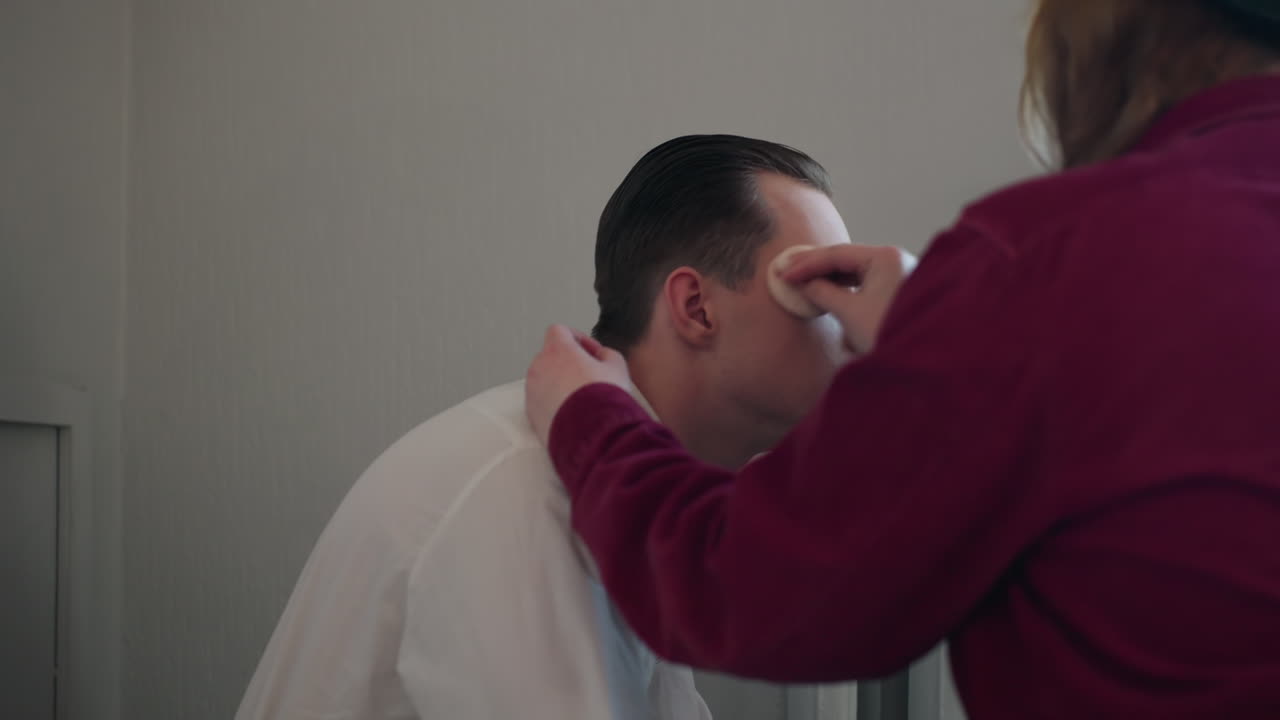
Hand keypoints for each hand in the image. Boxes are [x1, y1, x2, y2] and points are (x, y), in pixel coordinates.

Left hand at [525, 325, 632, 445]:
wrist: (591, 434)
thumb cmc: (603, 399)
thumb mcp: (617, 367)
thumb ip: (607, 354)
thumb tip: (602, 356)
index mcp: (558, 350)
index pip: (559, 330)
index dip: (577, 338)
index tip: (590, 351)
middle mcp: (539, 366)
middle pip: (550, 356)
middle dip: (568, 363)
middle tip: (589, 375)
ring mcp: (532, 390)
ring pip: (544, 379)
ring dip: (560, 382)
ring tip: (582, 397)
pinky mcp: (530, 412)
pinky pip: (540, 400)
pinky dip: (553, 402)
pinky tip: (573, 413)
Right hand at [781, 245, 917, 353]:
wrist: (925, 362)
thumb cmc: (890, 334)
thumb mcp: (850, 313)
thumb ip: (823, 293)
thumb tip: (805, 285)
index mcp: (885, 258)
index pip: (837, 254)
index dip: (806, 265)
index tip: (783, 275)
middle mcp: (895, 260)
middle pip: (846, 259)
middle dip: (816, 269)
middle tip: (788, 273)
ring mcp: (899, 275)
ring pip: (856, 272)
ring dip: (830, 280)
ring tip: (804, 284)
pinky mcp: (899, 292)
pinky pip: (866, 284)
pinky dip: (846, 290)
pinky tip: (828, 294)